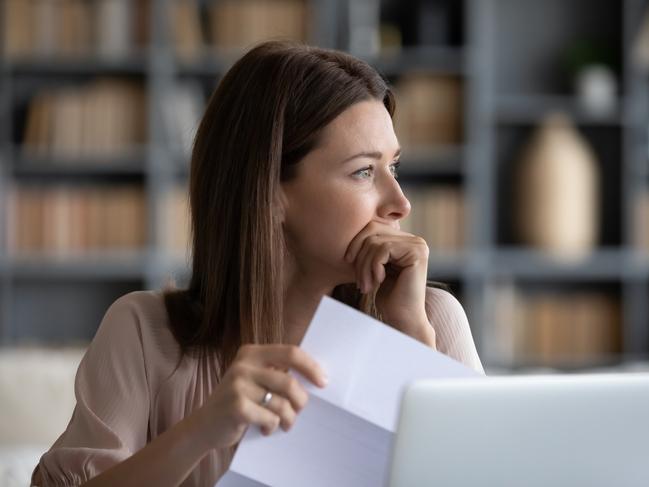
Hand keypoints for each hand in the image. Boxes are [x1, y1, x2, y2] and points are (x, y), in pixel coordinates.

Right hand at [192, 344, 326, 449]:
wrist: (204, 425)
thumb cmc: (237, 402)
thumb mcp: (253, 379)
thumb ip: (276, 373)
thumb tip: (316, 377)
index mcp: (251, 353)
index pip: (290, 353)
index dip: (310, 367)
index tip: (323, 382)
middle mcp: (243, 365)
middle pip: (289, 381)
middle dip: (300, 400)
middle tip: (299, 410)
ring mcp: (238, 385)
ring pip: (282, 403)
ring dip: (288, 418)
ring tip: (284, 423)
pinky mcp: (236, 406)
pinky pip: (270, 418)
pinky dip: (272, 427)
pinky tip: (266, 428)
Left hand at [344, 221, 433, 345]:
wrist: (403, 319)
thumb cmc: (388, 297)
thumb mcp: (375, 267)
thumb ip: (370, 247)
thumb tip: (351, 228)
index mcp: (405, 240)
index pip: (372, 227)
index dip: (356, 243)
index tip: (348, 263)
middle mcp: (414, 239)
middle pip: (373, 231)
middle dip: (359, 255)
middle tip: (359, 280)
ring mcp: (418, 245)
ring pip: (375, 242)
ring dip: (364, 266)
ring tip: (366, 286)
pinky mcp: (417, 253)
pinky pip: (383, 249)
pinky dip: (374, 267)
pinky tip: (378, 281)